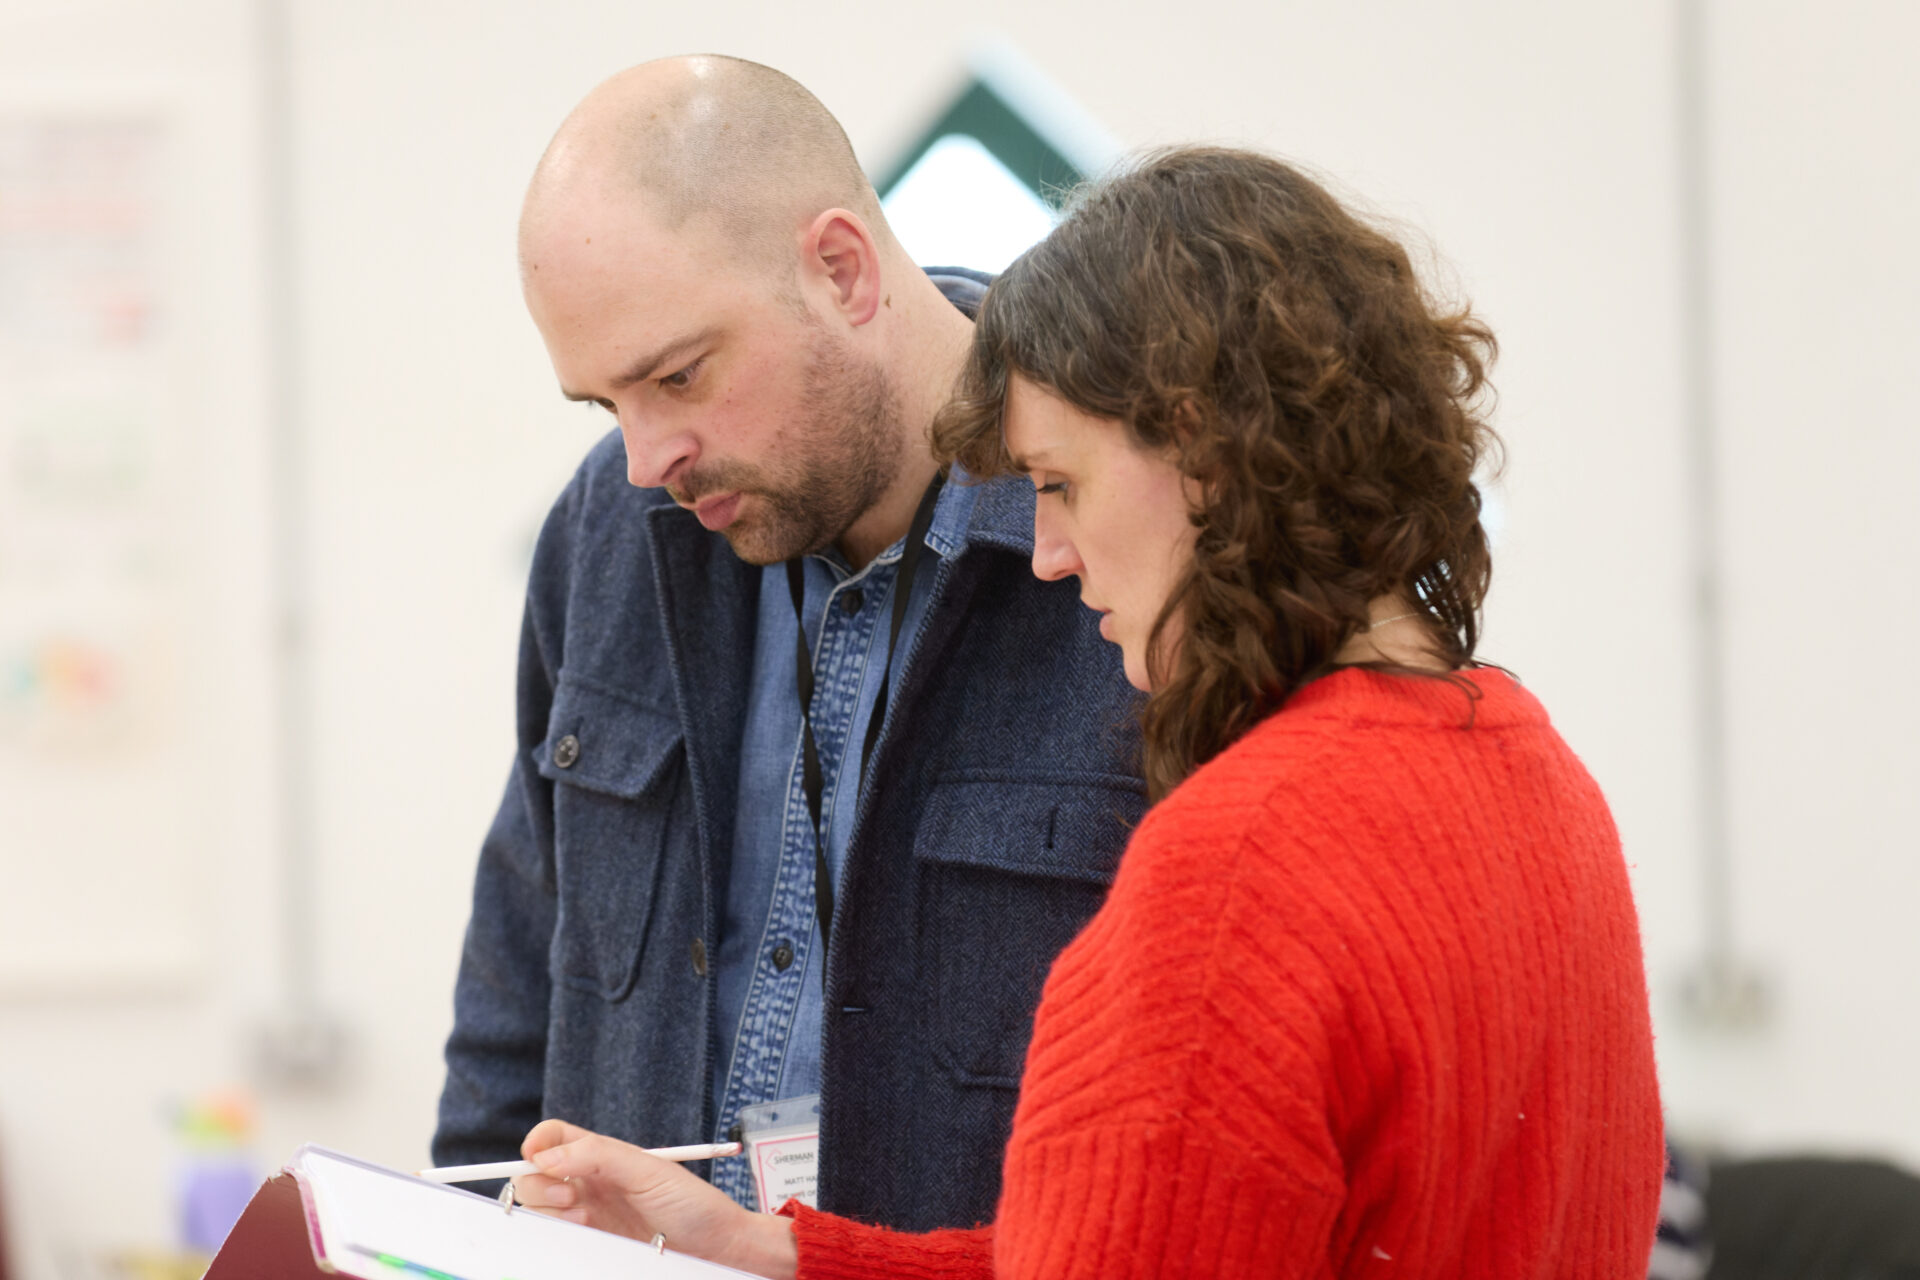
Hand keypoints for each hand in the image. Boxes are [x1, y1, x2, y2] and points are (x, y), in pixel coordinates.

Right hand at [513, 1119, 797, 1279]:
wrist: (714, 1246)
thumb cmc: (691, 1203)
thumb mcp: (648, 1169)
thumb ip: (598, 1155)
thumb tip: (548, 1155)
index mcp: (601, 1156)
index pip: (555, 1138)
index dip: (537, 1143)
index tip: (535, 1156)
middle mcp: (589, 1183)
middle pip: (536, 1175)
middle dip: (538, 1183)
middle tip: (569, 1196)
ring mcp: (588, 1215)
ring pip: (541, 1208)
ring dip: (548, 1210)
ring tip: (581, 1216)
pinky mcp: (591, 1245)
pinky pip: (558, 1239)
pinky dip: (559, 1235)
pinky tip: (583, 1234)